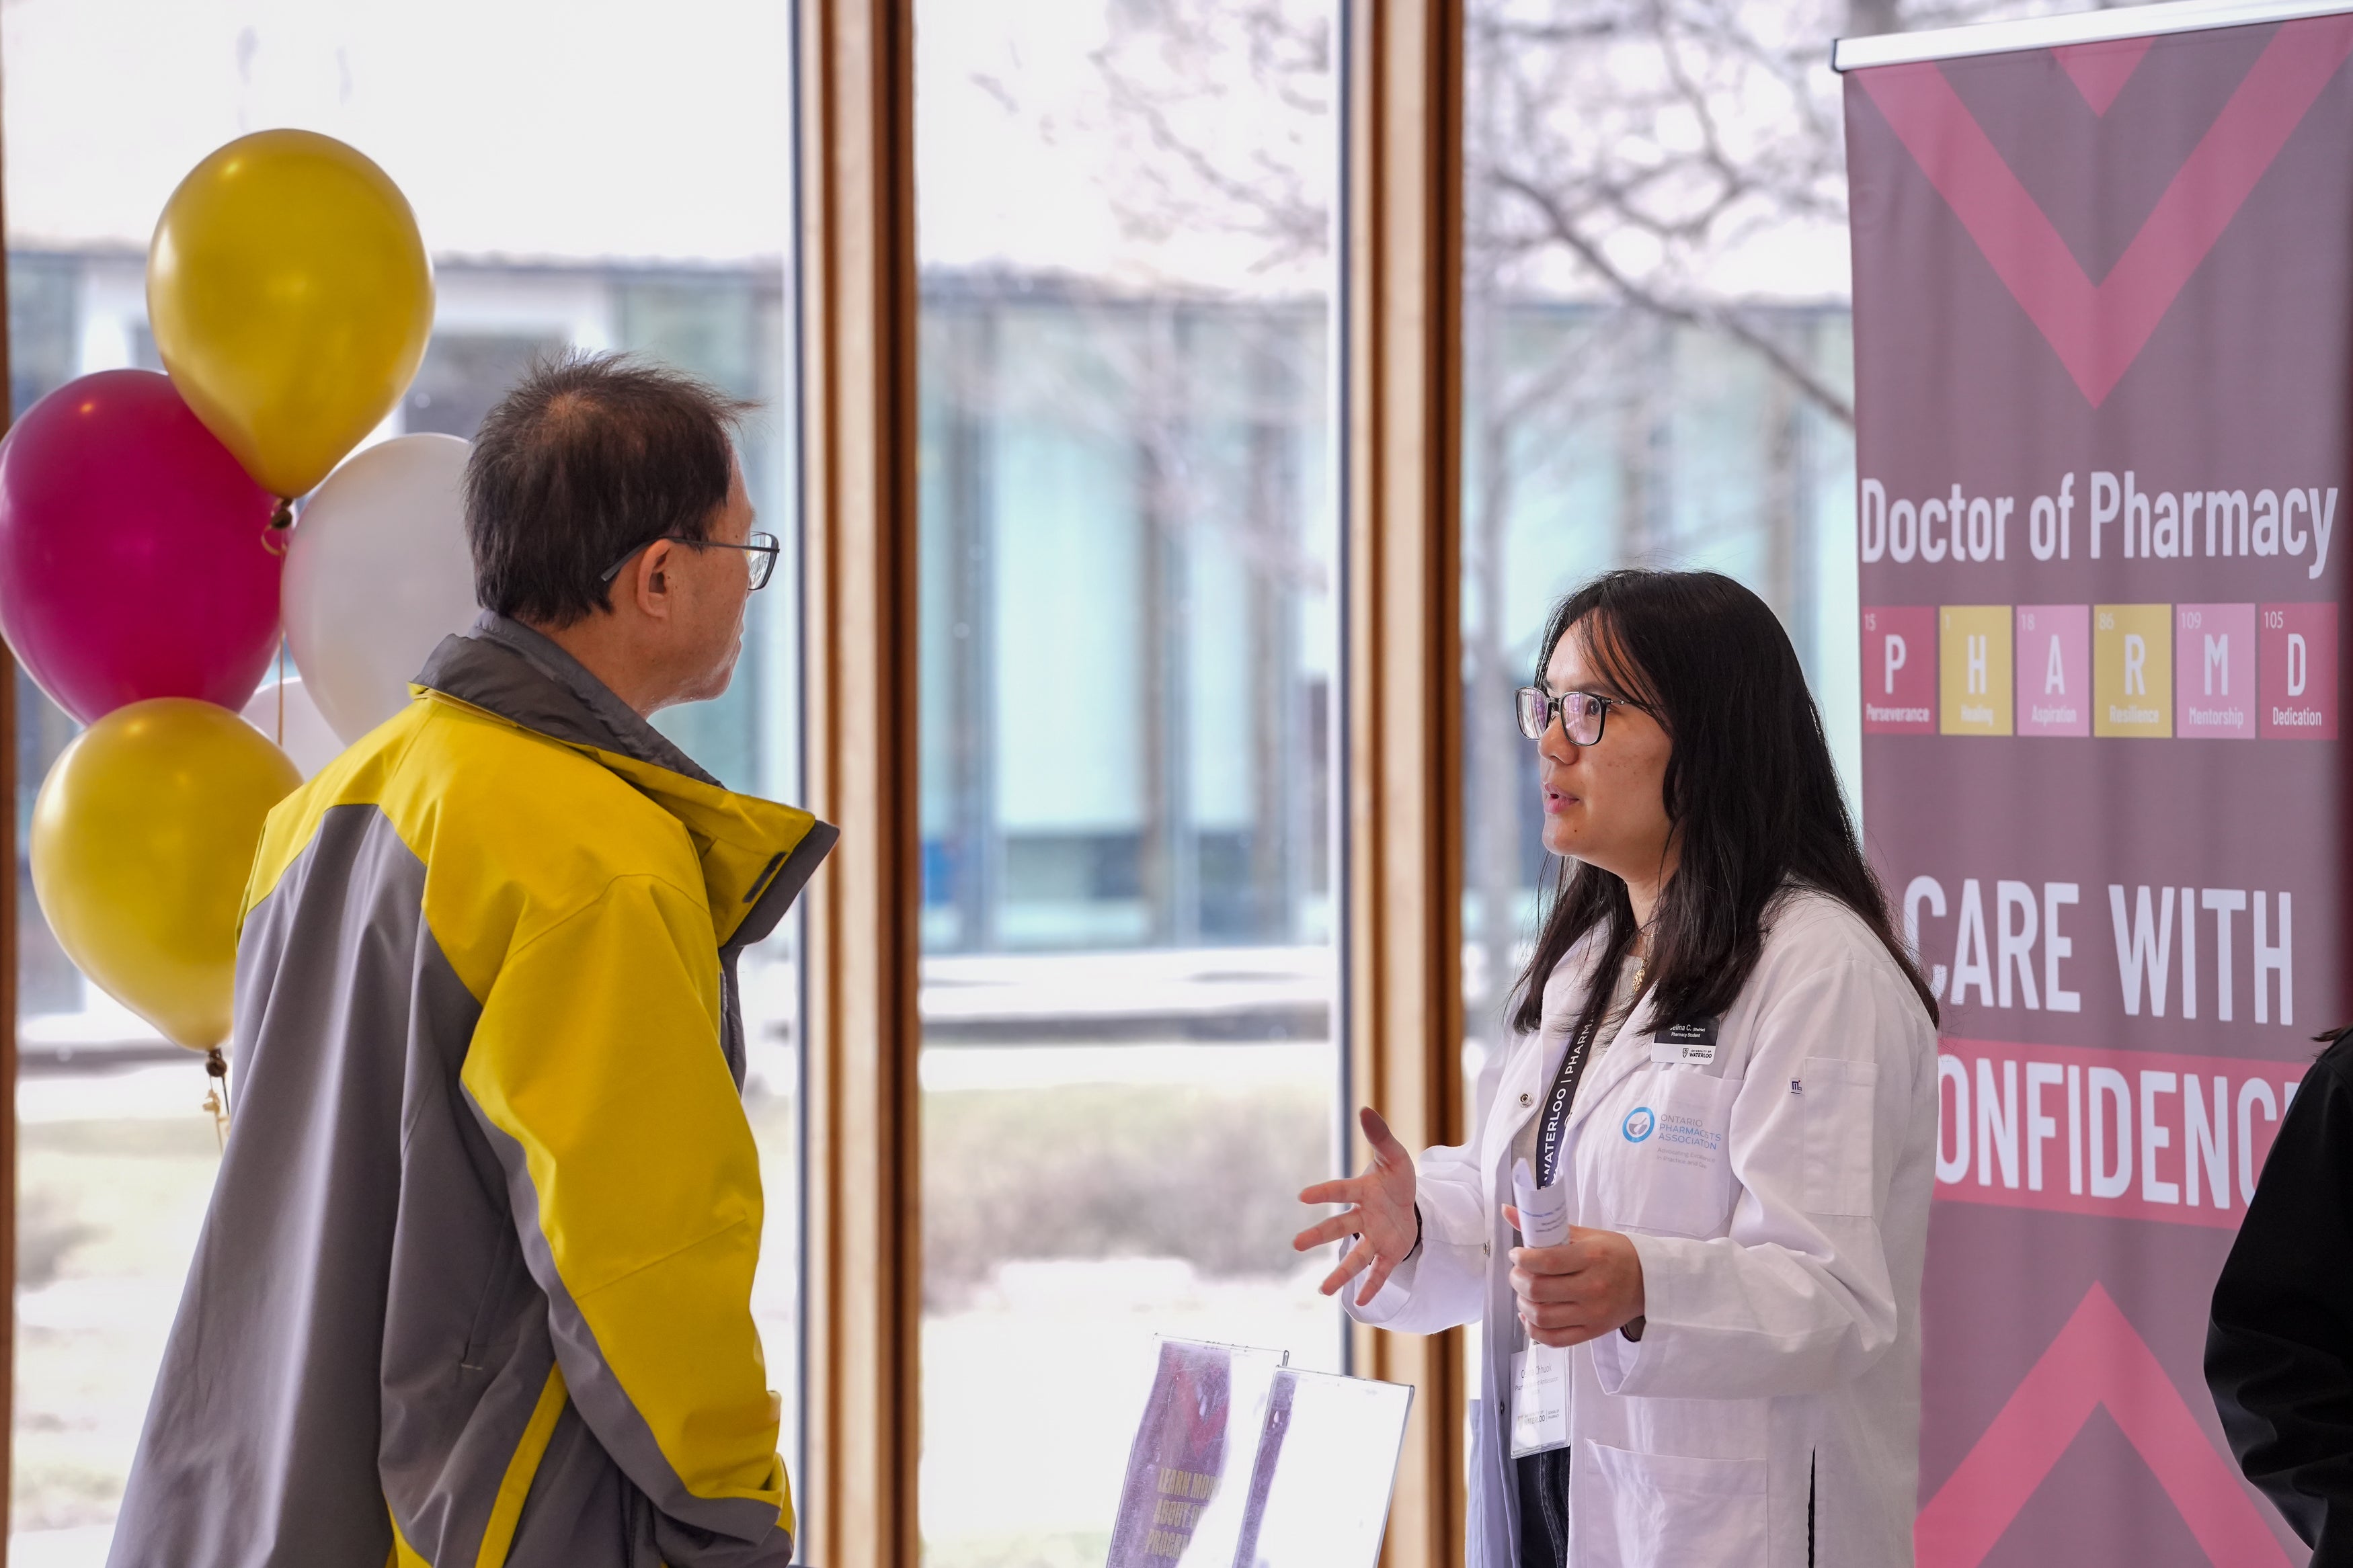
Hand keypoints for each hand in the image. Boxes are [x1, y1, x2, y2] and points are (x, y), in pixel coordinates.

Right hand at [1293, 1107, 1419, 1306]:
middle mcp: (1363, 1217)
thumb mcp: (1395, 1155)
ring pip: (1355, 1257)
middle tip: (1296, 1244)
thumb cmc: (1396, 1177)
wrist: (1410, 1203)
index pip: (1342, 1191)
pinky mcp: (1389, 1253)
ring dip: (1341, 1274)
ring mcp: (1375, 1237)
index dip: (1324, 1193)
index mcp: (1363, 1192)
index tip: (1302, 1196)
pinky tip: (1363, 1303)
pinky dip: (1373, 1286)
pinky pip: (1380, 1271)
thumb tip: (1365, 1109)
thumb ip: (1380, 1135)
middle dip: (1319, 1235)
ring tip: (1323, 1291)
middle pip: (1340, 1227)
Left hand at [1502, 1213, 1645, 1348]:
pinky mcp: (1592, 1332)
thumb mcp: (1586, 1234)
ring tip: (1525, 1292)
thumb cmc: (1616, 1254)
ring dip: (1522, 1304)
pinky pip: (1553, 1339)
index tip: (1516, 1254)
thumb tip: (1507, 1211)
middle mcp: (1592, 1287)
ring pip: (1541, 1316)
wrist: (1649, 1280)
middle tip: (1518, 1272)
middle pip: (1538, 1290)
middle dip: (1517, 1279)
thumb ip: (1546, 1225)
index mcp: (1591, 1257)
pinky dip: (1533, 1329)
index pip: (1545, 1261)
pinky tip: (1530, 1316)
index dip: (1521, 1258)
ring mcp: (1592, 1313)